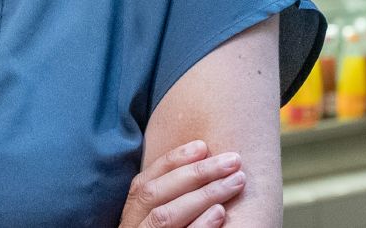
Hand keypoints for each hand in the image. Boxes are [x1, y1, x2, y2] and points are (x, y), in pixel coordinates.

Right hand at [118, 140, 245, 227]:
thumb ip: (171, 203)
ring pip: (165, 217)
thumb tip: (202, 165)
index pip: (144, 182)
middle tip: (233, 160)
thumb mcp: (161, 222)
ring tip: (236, 181)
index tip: (203, 145)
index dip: (172, 161)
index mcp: (130, 218)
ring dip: (203, 194)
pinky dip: (200, 226)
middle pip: (156, 195)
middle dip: (196, 173)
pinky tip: (221, 214)